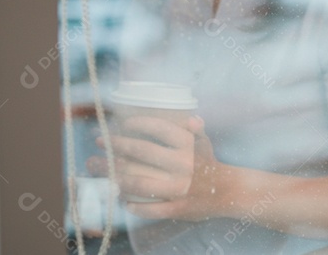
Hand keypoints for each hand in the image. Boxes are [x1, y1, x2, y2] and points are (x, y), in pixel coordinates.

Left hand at [89, 115, 226, 219]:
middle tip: (99, 142)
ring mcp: (178, 188)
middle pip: (140, 154)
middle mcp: (182, 165)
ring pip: (137, 182)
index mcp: (188, 146)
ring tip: (99, 169)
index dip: (137, 124)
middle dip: (115, 147)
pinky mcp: (176, 208)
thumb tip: (191, 118)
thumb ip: (194, 130)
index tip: (122, 123)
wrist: (228, 192)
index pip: (158, 129)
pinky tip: (121, 198)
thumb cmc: (209, 164)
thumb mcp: (204, 143)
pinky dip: (132, 205)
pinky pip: (147, 208)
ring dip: (114, 176)